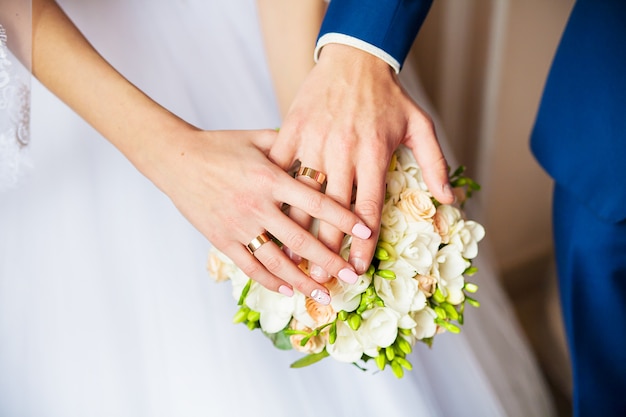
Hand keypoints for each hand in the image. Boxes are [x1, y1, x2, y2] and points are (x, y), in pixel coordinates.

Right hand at [151, 127, 370, 303]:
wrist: (176, 158)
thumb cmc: (221, 146)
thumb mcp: (258, 138)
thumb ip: (291, 144)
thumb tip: (322, 146)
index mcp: (270, 177)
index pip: (316, 202)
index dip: (343, 219)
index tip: (365, 233)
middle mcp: (257, 204)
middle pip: (301, 239)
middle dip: (330, 260)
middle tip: (352, 276)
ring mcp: (238, 224)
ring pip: (277, 260)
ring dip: (303, 280)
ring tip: (324, 295)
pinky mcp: (221, 238)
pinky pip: (249, 265)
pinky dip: (270, 280)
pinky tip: (288, 289)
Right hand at [269, 44, 453, 280]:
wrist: (355, 57)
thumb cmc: (388, 94)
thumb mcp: (420, 125)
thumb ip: (434, 162)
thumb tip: (446, 198)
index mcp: (373, 154)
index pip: (367, 209)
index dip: (363, 243)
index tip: (357, 269)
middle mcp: (342, 152)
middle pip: (333, 211)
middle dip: (328, 248)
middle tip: (323, 277)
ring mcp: (314, 141)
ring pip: (303, 194)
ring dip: (298, 229)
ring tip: (294, 258)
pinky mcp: (292, 129)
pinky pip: (280, 165)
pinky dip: (275, 191)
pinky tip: (270, 215)